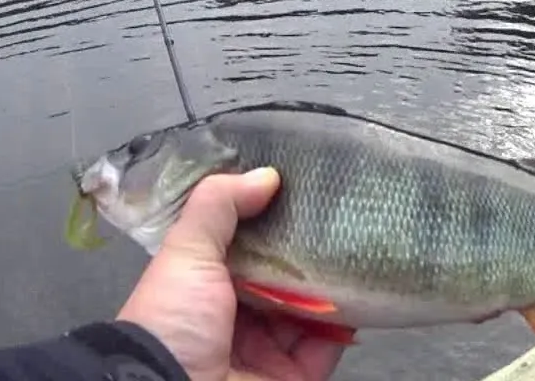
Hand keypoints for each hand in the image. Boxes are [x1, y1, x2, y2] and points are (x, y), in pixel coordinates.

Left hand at [116, 168, 344, 380]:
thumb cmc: (173, 319)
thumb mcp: (186, 252)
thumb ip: (219, 206)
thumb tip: (267, 174)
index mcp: (205, 286)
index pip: (244, 245)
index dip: (268, 218)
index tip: (300, 186)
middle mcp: (236, 316)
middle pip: (282, 277)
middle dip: (308, 250)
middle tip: (341, 214)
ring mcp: (267, 349)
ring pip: (310, 308)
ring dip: (332, 284)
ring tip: (358, 246)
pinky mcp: (293, 376)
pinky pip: (328, 345)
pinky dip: (345, 323)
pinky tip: (361, 290)